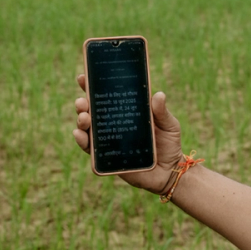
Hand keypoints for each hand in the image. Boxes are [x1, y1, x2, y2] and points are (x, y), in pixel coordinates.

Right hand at [74, 74, 184, 194]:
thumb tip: (158, 94)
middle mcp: (113, 126)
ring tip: (84, 117)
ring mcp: (109, 142)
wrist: (170, 171)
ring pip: (87, 130)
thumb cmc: (169, 144)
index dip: (92, 87)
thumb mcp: (169, 125)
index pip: (106, 97)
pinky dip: (83, 142)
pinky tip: (80, 135)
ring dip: (81, 121)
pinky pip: (91, 152)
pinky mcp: (107, 160)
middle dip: (83, 104)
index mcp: (125, 112)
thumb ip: (162, 112)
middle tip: (82, 101)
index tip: (83, 77)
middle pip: (91, 112)